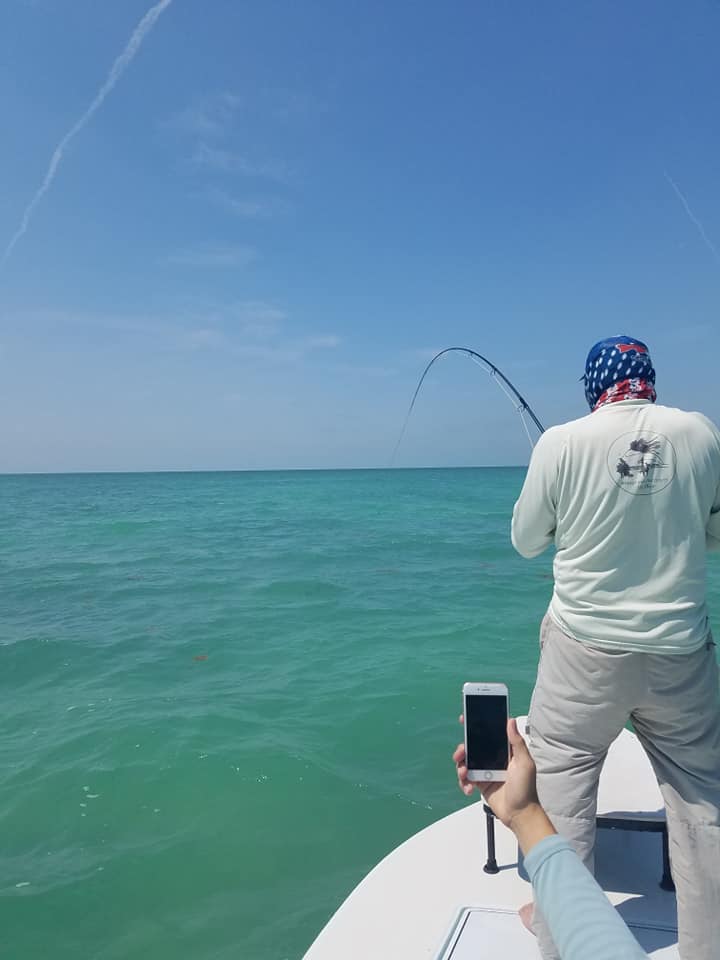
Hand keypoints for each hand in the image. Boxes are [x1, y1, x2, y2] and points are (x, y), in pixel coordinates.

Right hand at [453, 717, 546, 838]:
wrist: (519, 814)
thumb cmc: (526, 789)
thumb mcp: (524, 763)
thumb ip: (516, 742)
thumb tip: (510, 720)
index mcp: (504, 751)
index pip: (489, 734)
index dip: (477, 726)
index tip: (465, 720)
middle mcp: (493, 759)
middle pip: (472, 748)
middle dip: (463, 749)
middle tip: (460, 754)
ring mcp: (485, 771)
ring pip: (466, 763)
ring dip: (461, 767)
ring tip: (464, 773)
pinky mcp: (480, 784)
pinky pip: (466, 779)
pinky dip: (464, 783)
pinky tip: (469, 789)